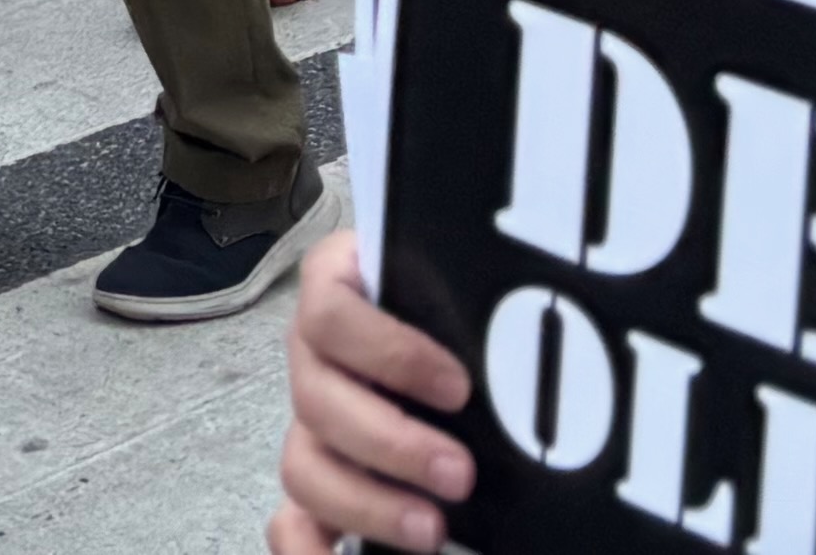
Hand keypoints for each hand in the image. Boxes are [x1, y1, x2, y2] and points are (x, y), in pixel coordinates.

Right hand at [272, 235, 479, 554]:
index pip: (330, 314)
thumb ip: (468, 304)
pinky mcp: (319, 484)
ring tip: (432, 529)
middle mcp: (313, 359)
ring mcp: (310, 425)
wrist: (458, 341)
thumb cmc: (460, 306)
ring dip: (367, 503)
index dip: (389, 354)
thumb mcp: (459, 287)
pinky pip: (291, 522)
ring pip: (304, 467)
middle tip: (461, 475)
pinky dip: (308, 550)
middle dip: (392, 444)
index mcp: (336, 293)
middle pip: (315, 400)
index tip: (458, 389)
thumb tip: (524, 348)